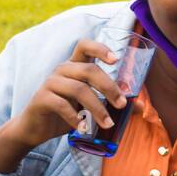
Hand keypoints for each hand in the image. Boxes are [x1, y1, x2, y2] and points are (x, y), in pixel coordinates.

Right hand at [8, 38, 128, 149]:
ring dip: (97, 108)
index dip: (100, 49)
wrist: (34, 129)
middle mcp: (62, 70)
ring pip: (79, 89)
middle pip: (89, 70)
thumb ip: (110, 103)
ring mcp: (50, 83)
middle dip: (109, 87)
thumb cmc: (66, 113)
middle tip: (121, 105)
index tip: (116, 61)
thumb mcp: (90, 107)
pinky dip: (75, 117)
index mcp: (74, 66)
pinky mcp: (41, 98)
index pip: (85, 46)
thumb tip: (141, 108)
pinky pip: (62, 104)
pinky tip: (83, 128)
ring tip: (107, 124)